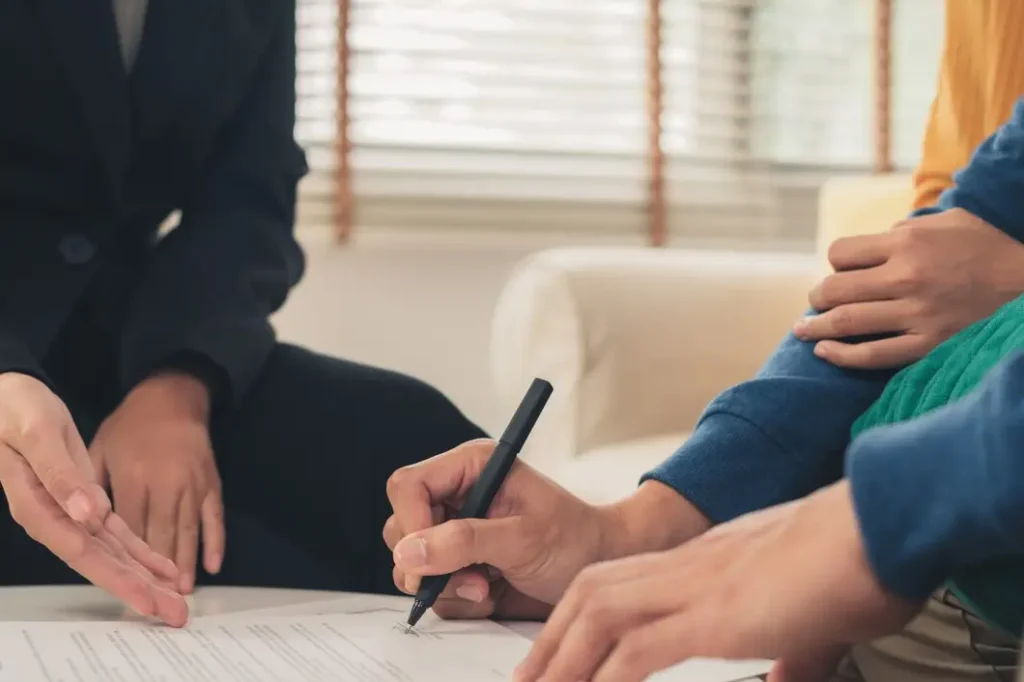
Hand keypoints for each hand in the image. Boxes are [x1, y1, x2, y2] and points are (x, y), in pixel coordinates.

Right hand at [0, 373, 186, 624]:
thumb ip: (60, 476)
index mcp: (39, 508)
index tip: (147, 598)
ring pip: (113, 553)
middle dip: (141, 589)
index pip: (84, 553)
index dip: (118, 578)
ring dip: (146, 576)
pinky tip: (161, 568)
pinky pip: (116, 534)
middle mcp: (55, 519)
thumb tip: (88, 514)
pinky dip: (140, 551)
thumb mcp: (37, 435)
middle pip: (102, 563)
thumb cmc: (16, 411)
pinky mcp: (84, 502)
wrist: (9, 397)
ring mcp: (70, 514)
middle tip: (176, 613)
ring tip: (176, 597)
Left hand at [91, 372, 223, 593]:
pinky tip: (213, 564)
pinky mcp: (212, 483)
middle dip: (161, 568)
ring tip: (183, 590)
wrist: (173, 398)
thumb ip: (94, 485)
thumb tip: (87, 521)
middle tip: (161, 597)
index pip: (131, 525)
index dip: (130, 555)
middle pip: (162, 533)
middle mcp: (167, 483)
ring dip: (186, 562)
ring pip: (189, 529)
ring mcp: (193, 484)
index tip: (128, 579)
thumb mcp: (101, 448)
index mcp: (135, 475)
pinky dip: (216, 541)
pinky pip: (215, 516)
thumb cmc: (131, 425)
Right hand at [384, 439, 706, 619]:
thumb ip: (465, 542)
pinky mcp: (458, 561)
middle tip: (472, 579)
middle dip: (430, 562)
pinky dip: (457, 598)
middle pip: (401, 526)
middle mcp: (457, 496)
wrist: (600, 566)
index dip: (411, 521)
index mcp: (471, 468)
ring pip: (411, 562)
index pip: (409, 485)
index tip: (427, 556)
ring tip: (487, 587)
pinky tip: (490, 591)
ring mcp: (454, 530)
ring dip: (445, 584)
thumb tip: (408, 552)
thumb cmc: (574, 540)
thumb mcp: (523, 538)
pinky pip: (432, 586)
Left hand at [516, 481, 920, 681]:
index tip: (558, 655)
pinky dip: (608, 677)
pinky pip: (643, 649)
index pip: (622, 584)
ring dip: (563, 660)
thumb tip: (785, 678)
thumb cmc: (860, 563)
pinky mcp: (719, 614)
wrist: (886, 523)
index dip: (580, 620)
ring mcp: (700, 587)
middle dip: (552, 640)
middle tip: (526, 681)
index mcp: (705, 563)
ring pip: (603, 616)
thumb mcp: (813, 618)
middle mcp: (690, 567)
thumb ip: (790, 649)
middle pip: (594, 594)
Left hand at [795, 209, 1023, 368]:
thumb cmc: (987, 248)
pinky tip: (824, 353)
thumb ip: (904, 230)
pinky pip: (872, 356)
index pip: (840, 253)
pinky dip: (841, 356)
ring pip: (845, 322)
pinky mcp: (928, 344)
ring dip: (816, 327)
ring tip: (804, 329)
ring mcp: (916, 314)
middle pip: (834, 289)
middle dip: (817, 296)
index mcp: (906, 244)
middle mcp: (906, 278)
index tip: (841, 270)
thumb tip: (872, 244)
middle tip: (815, 303)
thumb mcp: (947, 222)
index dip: (835, 262)